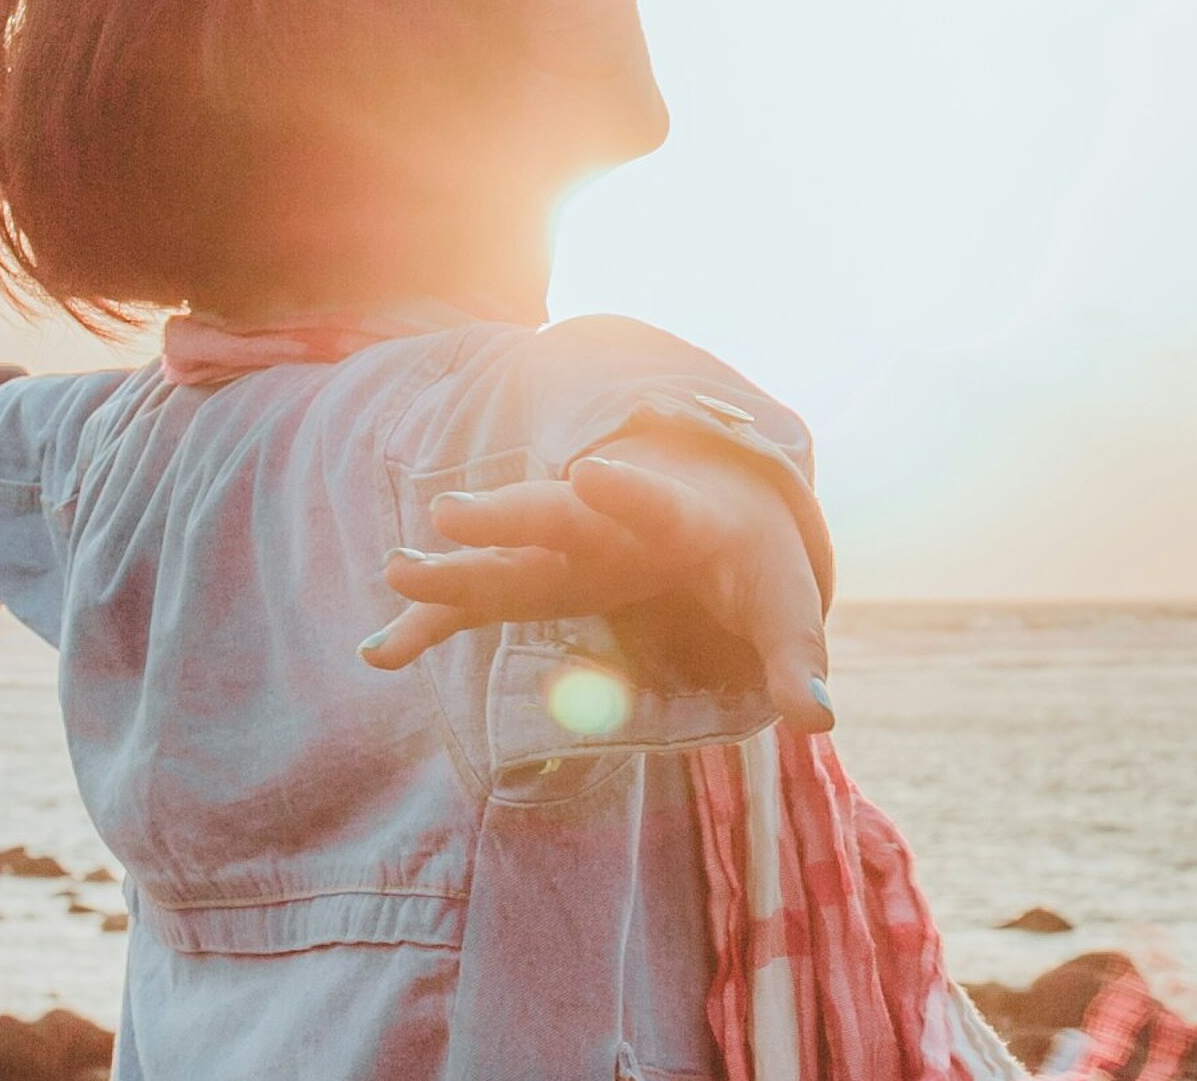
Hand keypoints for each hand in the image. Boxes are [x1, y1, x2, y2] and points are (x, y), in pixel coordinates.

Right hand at [363, 440, 834, 732]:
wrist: (717, 504)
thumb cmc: (754, 557)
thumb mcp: (785, 603)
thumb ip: (797, 659)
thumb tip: (816, 721)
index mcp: (679, 520)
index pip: (654, 504)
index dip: (628, 493)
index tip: (591, 475)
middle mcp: (610, 525)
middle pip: (554, 518)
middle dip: (506, 516)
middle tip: (449, 512)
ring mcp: (567, 551)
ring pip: (505, 556)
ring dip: (453, 567)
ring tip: (396, 570)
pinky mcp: (542, 582)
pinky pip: (480, 603)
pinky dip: (434, 622)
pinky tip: (380, 652)